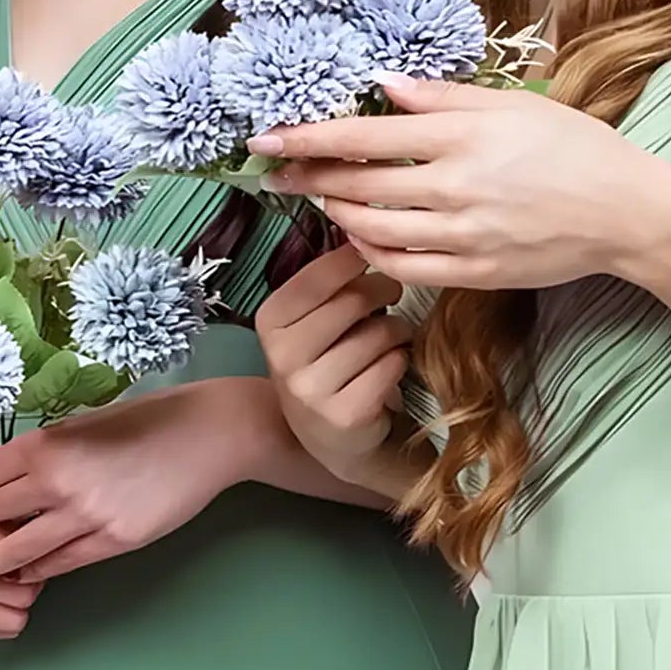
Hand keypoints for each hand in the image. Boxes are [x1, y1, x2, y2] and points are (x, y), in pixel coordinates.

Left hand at [0, 384, 257, 584]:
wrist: (206, 437)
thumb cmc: (142, 421)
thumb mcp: (79, 423)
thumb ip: (40, 451)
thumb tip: (1, 476)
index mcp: (42, 445)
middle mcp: (55, 482)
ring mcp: (84, 517)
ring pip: (15, 551)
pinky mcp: (112, 542)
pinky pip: (57, 565)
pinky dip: (34, 571)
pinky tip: (24, 573)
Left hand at [252, 73, 670, 295]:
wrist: (629, 212)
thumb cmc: (575, 148)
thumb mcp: (513, 105)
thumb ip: (443, 96)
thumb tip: (383, 84)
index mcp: (463, 137)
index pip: (364, 136)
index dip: (306, 138)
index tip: (264, 139)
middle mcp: (456, 187)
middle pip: (358, 185)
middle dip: (309, 178)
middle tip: (279, 172)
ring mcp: (464, 235)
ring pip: (372, 229)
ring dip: (339, 213)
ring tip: (328, 198)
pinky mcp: (475, 272)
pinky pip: (402, 267)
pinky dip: (372, 252)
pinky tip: (364, 237)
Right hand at [256, 246, 411, 487]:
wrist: (338, 441)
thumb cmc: (334, 366)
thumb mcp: (316, 323)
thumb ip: (328, 283)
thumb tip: (359, 228)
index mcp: (270, 323)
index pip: (319, 274)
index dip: (354, 260)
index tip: (370, 256)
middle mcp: (282, 356)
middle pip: (353, 300)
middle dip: (383, 292)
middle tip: (390, 295)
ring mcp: (310, 390)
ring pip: (378, 333)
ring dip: (395, 333)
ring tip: (388, 342)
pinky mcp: (344, 416)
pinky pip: (392, 365)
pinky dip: (400, 364)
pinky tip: (389, 372)